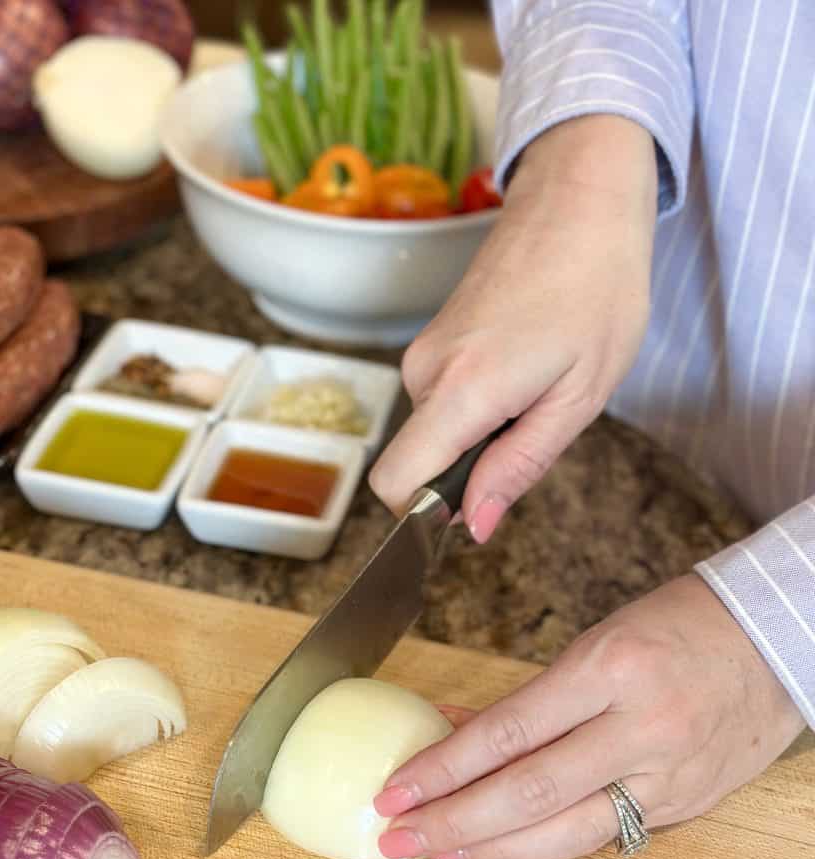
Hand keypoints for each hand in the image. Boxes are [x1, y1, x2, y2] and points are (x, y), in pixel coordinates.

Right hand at [369, 115, 657, 538]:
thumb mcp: (579, 397)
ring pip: (434, 431)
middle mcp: (423, 372)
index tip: (472, 509)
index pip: (394, 483)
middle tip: (538, 422)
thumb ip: (517, 467)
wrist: (580, 199)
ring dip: (480, 431)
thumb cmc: (597, 290)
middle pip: (419, 462)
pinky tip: (523, 365)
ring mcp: (422, 352)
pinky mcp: (430, 340)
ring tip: (538, 384)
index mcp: (461, 390)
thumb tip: (473, 526)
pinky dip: (476, 404)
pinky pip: (440, 400)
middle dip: (470, 467)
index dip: (424, 513)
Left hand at [373, 575, 805, 858]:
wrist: (777, 641)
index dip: (444, 767)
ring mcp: (667, 775)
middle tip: (395, 836)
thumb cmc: (676, 626)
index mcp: (608, 670)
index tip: (396, 789)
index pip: (507, 732)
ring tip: (434, 853)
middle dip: (452, 822)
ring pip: (564, 832)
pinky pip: (602, 837)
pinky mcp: (685, 805)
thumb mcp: (593, 644)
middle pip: (527, 793)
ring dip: (489, 850)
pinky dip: (543, 847)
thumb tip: (453, 731)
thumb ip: (526, 698)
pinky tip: (499, 850)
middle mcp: (639, 728)